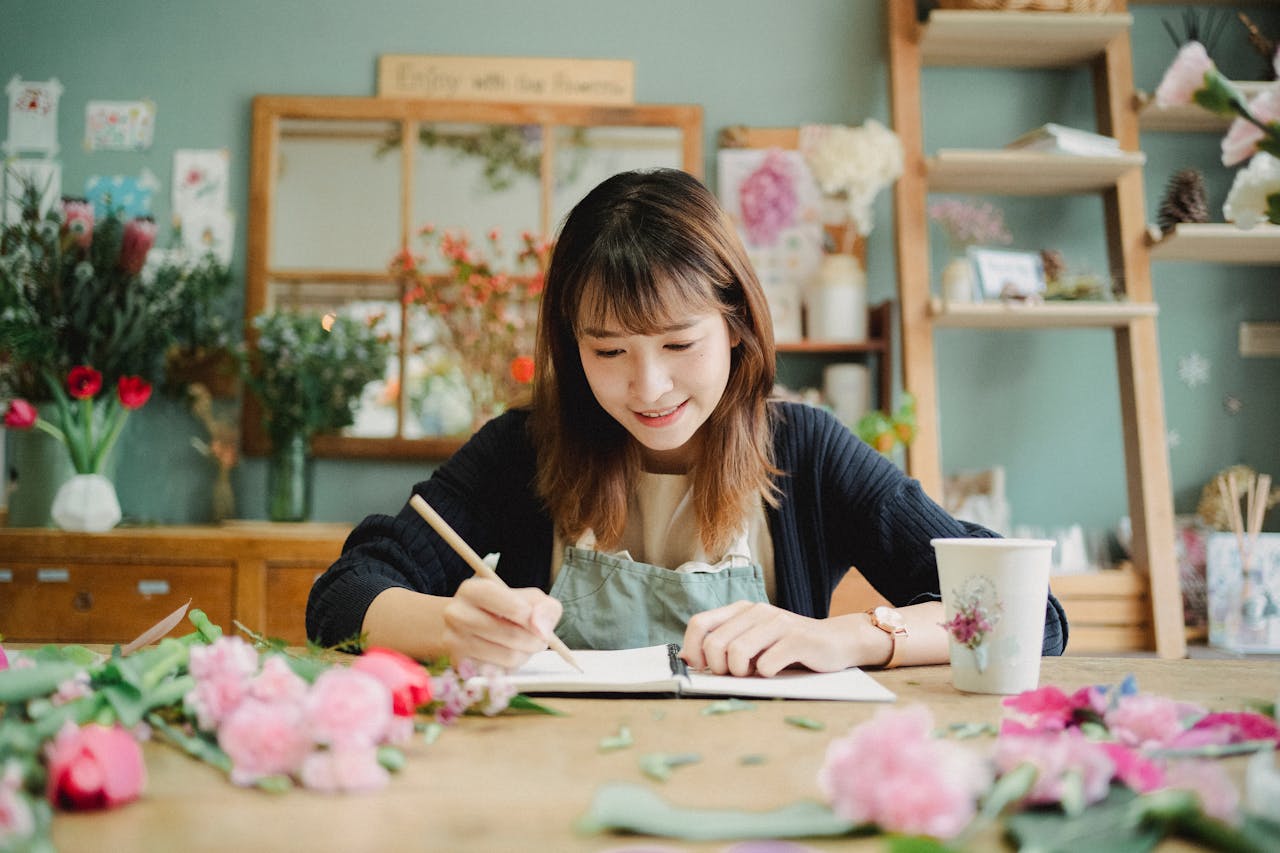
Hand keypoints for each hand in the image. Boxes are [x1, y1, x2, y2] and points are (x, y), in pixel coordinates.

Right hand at [441, 577, 562, 669]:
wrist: (464, 625)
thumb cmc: (502, 609)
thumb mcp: (527, 598)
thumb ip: (544, 607)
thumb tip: (542, 630)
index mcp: (473, 590)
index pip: (514, 607)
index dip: (535, 619)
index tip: (542, 625)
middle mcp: (457, 613)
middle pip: (512, 635)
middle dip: (535, 641)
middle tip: (540, 640)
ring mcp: (454, 641)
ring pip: (508, 657)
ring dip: (526, 655)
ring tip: (524, 646)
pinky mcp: (459, 665)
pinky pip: (499, 673)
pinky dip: (511, 667)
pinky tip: (506, 654)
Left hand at [680, 601, 854, 676]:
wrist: (837, 640)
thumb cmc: (790, 647)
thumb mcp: (754, 641)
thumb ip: (725, 644)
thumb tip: (687, 659)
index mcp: (740, 610)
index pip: (699, 623)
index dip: (693, 649)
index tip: (701, 668)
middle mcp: (756, 611)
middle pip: (715, 643)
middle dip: (719, 667)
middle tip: (735, 675)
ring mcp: (777, 623)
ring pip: (738, 652)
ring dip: (741, 673)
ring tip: (754, 674)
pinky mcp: (797, 639)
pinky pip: (767, 663)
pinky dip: (766, 675)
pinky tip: (775, 672)